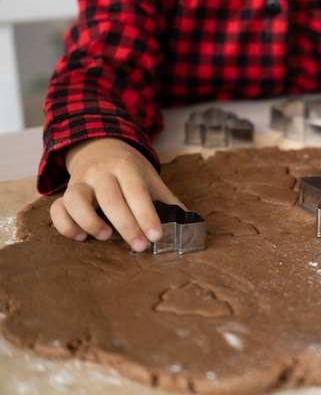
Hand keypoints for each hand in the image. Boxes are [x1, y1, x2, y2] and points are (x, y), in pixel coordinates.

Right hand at [50, 138, 183, 251]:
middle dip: (126, 226)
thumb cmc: (130, 169)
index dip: (146, 215)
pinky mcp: (66, 192)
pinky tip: (82, 236)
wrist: (101, 147)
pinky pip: (58, 209)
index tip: (156, 236)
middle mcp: (101, 173)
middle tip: (140, 247)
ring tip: (107, 237)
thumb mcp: (151, 178)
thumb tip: (188, 222)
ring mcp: (80, 182)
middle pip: (110, 199)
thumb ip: (167, 200)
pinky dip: (66, 225)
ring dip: (90, 222)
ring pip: (76, 200)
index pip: (137, 192)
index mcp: (127, 168)